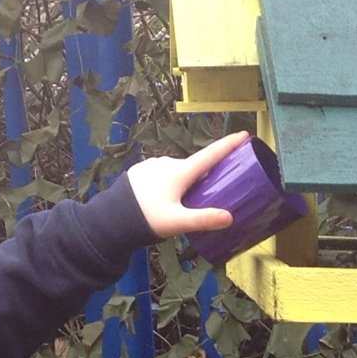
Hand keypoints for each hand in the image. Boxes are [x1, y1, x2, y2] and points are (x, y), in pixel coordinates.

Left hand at [124, 132, 251, 239]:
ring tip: (180, 205)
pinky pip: (162, 175)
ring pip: (177, 172)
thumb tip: (230, 218)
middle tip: (208, 195)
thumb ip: (204, 219)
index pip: (211, 154)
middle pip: (194, 167)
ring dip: (183, 183)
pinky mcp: (141, 171)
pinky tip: (162, 200)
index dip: (229, 144)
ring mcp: (153, 165)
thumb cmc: (147, 219)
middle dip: (203, 178)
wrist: (113, 218)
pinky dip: (168, 184)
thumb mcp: (178, 222)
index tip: (244, 135)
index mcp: (180, 172)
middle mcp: (168, 163)